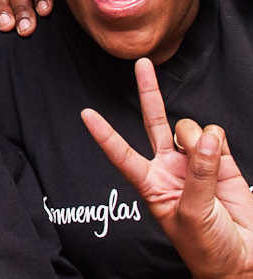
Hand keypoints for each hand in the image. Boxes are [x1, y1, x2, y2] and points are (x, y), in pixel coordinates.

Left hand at [81, 58, 252, 277]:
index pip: (121, 154)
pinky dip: (217, 142)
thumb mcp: (191, 214)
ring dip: (196, 139)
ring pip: (189, 128)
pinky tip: (219, 157)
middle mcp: (168, 166)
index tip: (85, 113)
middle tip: (142, 64)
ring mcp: (194, 161)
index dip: (104, 134)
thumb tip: (204, 138)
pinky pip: (215, 135)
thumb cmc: (206, 246)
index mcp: (150, 183)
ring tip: (206, 165)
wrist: (242, 258)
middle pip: (154, 121)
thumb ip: (197, 175)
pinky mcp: (221, 160)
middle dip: (149, 92)